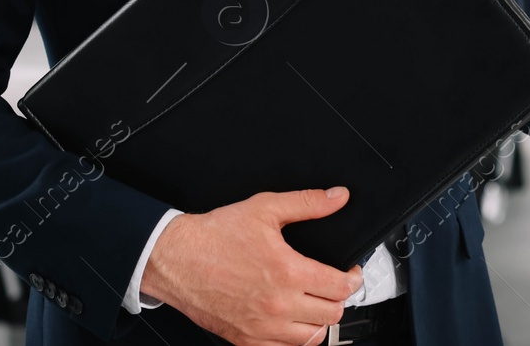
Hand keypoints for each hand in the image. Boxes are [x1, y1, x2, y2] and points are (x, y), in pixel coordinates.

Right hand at [140, 187, 361, 345]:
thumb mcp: (264, 209)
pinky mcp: (245, 340)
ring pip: (312, 338)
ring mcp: (262, 327)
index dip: (354, 278)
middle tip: (333, 285)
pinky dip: (294, 338)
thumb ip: (307, 203)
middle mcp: (278, 305)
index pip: (340, 287)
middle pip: (332, 315)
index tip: (350, 272)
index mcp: (287, 273)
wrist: (176, 259)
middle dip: (339, 298)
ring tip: (315, 303)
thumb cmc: (215, 236)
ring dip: (320, 321)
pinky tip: (292, 320)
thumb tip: (337, 198)